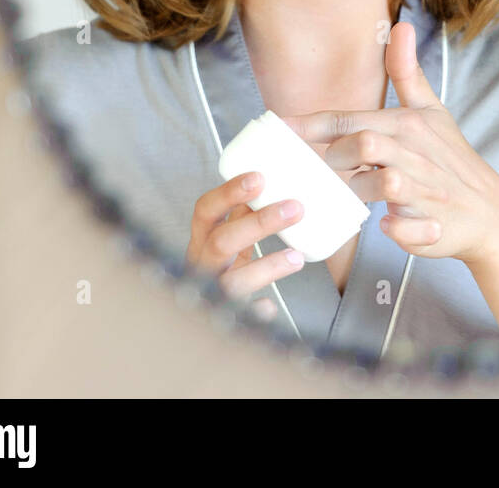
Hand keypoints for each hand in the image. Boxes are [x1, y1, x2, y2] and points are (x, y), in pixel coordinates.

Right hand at [184, 171, 306, 321]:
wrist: (207, 320)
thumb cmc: (227, 266)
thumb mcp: (232, 239)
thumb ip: (247, 216)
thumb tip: (281, 184)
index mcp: (201, 240)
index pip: (205, 210)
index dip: (228, 193)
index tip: (259, 178)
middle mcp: (201, 265)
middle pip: (221, 242)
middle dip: (259, 223)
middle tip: (296, 208)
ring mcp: (212, 293)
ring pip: (232, 281)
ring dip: (267, 266)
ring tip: (297, 257)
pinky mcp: (226, 319)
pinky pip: (240, 317)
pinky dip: (255, 310)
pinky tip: (269, 305)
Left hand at [281, 22, 498, 266]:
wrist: (491, 211)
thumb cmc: (451, 160)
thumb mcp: (432, 112)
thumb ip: (408, 73)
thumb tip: (401, 25)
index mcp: (410, 125)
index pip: (352, 119)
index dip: (312, 125)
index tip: (279, 127)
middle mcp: (417, 155)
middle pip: (364, 144)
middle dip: (337, 156)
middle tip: (328, 166)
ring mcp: (426, 192)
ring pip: (382, 183)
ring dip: (359, 190)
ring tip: (354, 193)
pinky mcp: (432, 226)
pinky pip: (403, 228)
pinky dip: (394, 228)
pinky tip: (388, 224)